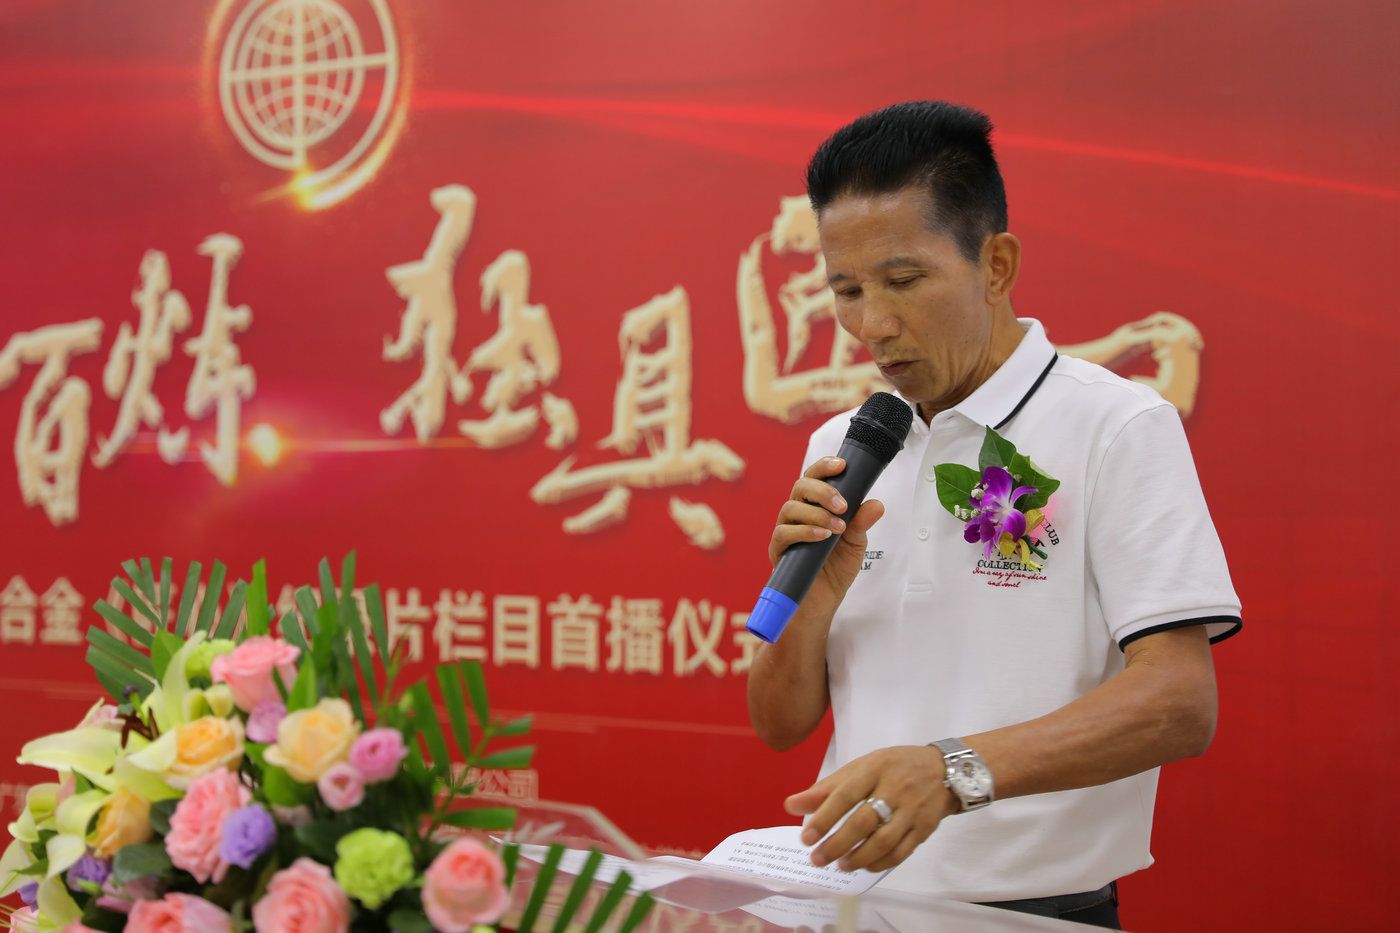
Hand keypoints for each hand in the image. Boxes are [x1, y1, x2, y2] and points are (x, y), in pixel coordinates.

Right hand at [768, 456, 885, 610]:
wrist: (824, 600)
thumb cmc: (836, 567)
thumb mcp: (856, 543)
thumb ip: (862, 522)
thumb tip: (876, 504)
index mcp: (814, 505)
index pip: (814, 477)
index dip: (824, 467)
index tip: (842, 465)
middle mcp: (797, 514)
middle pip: (800, 487)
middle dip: (822, 491)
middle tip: (843, 505)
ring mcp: (785, 530)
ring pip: (790, 508)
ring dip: (816, 514)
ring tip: (837, 527)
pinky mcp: (778, 550)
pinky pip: (784, 533)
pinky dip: (804, 532)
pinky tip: (822, 536)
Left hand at [784, 745, 954, 872]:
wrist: (944, 770)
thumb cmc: (894, 767)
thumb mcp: (861, 767)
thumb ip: (827, 788)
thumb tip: (791, 806)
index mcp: (874, 769)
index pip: (845, 795)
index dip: (824, 817)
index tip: (806, 837)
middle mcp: (895, 788)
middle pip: (864, 821)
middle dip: (838, 843)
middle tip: (818, 858)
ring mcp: (912, 810)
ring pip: (885, 840)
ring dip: (859, 856)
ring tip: (840, 864)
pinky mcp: (925, 828)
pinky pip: (902, 851)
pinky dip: (881, 862)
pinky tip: (865, 866)